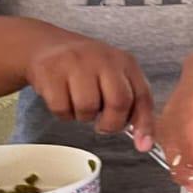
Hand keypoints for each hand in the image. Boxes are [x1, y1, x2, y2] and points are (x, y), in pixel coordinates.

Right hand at [23, 29, 153, 140]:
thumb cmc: (87, 70)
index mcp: (126, 62)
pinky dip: (63, 113)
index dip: (144, 124)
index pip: (142, 96)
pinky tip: (63, 99)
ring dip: (83, 116)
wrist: (47, 46)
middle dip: (111, 123)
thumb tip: (144, 144)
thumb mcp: (115, 80)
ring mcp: (76, 62)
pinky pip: (61, 108)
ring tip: (80, 103)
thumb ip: (133, 109)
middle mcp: (104, 59)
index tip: (142, 145)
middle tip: (102, 124)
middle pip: (118, 101)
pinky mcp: (51, 71)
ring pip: (87, 107)